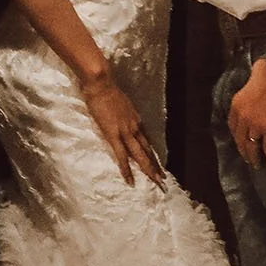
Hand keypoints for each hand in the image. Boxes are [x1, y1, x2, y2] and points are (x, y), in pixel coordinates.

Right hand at [80, 70, 165, 187]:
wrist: (102, 84)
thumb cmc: (107, 90)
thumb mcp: (120, 104)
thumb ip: (123, 114)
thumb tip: (121, 118)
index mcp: (135, 120)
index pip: (147, 141)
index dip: (152, 154)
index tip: (158, 164)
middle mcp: (134, 127)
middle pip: (147, 150)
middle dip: (156, 165)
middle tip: (163, 179)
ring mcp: (125, 132)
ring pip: (140, 155)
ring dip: (149, 169)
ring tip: (157, 182)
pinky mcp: (114, 135)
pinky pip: (122, 156)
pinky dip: (127, 169)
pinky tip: (130, 180)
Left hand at [228, 59, 265, 168]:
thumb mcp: (253, 78)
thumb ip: (252, 82)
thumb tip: (257, 76)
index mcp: (236, 105)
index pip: (233, 126)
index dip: (237, 136)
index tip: (241, 142)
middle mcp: (243, 117)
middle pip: (240, 139)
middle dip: (244, 151)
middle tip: (248, 158)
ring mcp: (255, 125)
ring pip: (252, 147)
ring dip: (254, 158)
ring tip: (257, 165)